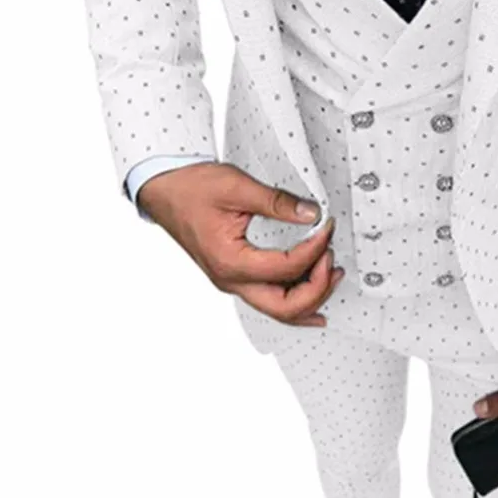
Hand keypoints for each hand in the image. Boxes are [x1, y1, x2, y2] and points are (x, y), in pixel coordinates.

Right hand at [138, 162, 341, 327]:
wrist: (164, 189)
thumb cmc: (191, 188)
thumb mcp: (237, 187)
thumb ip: (277, 202)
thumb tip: (311, 213)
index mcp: (230, 262)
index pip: (286, 268)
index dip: (315, 248)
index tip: (327, 227)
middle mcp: (230, 280)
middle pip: (285, 307)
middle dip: (318, 288)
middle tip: (333, 260)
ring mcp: (232, 281)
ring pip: (279, 310)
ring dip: (310, 297)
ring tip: (332, 274)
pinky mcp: (235, 275)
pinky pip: (269, 300)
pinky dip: (295, 303)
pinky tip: (313, 300)